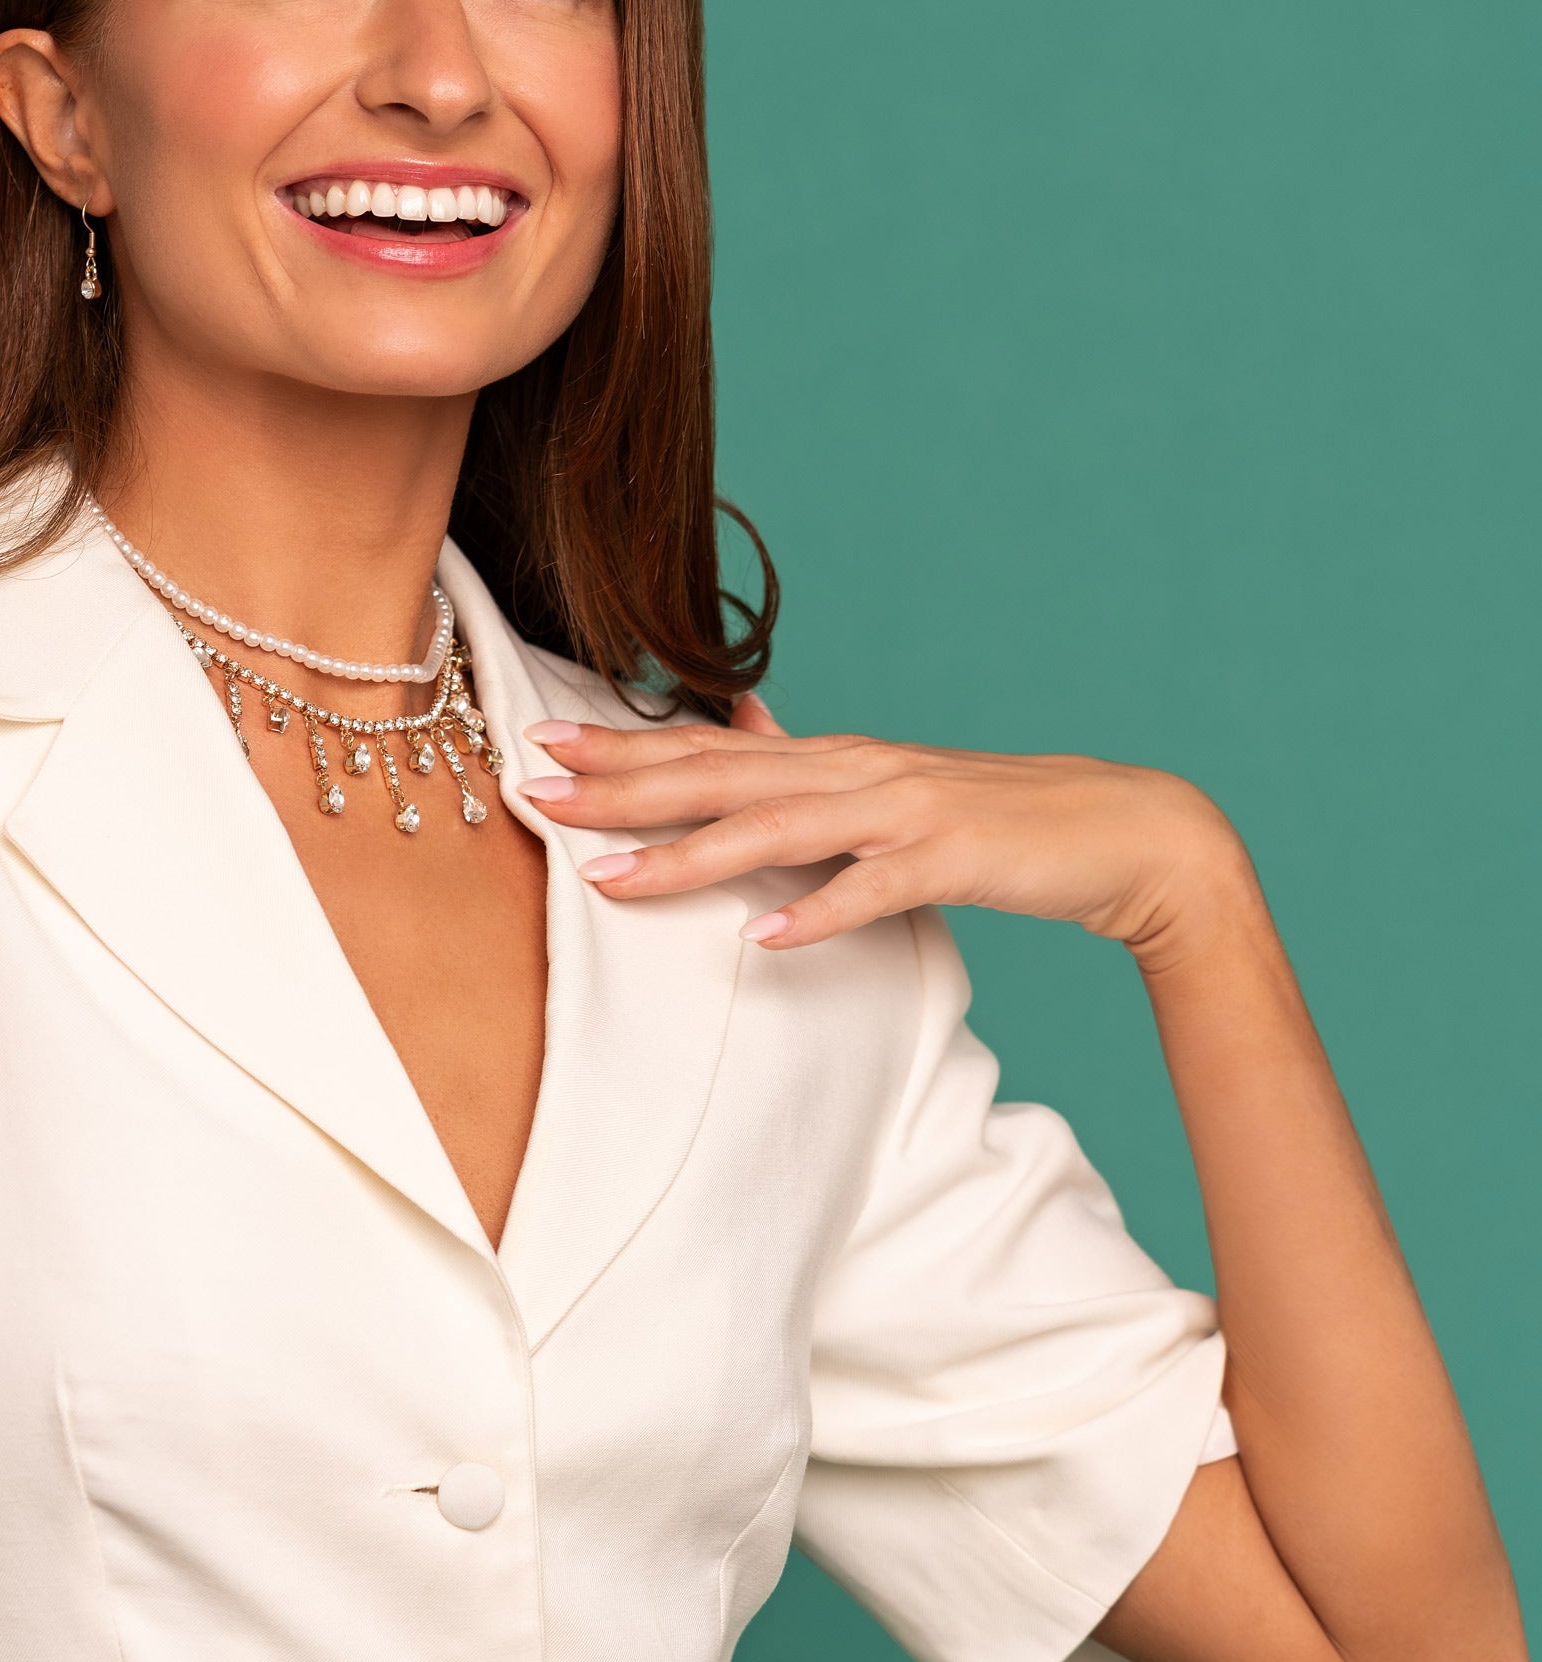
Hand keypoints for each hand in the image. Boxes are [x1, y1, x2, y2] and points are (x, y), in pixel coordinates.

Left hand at [521, 697, 1255, 960]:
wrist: (1128, 831)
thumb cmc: (997, 822)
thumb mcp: (889, 788)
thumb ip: (808, 766)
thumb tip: (738, 721)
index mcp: (837, 758)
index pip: (710, 748)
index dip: (624, 747)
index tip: (540, 747)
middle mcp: (860, 770)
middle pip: (722, 775)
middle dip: (624, 785)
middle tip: (535, 791)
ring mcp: (907, 810)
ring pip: (780, 827)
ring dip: (692, 855)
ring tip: (614, 880)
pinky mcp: (956, 857)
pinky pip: (878, 888)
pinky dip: (823, 910)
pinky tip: (768, 940)